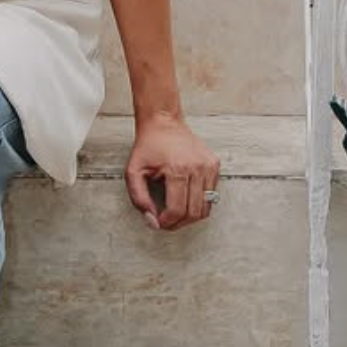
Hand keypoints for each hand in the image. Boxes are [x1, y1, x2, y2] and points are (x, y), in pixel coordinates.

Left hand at [125, 114, 220, 231]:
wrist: (163, 123)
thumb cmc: (148, 145)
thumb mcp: (133, 171)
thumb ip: (138, 198)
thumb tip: (152, 220)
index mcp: (177, 169)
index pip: (177, 209)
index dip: (167, 222)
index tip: (159, 222)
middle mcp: (196, 168)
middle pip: (193, 212)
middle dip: (179, 223)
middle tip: (167, 222)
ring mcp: (208, 166)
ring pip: (206, 207)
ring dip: (190, 217)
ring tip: (176, 214)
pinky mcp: (214, 165)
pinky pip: (211, 194)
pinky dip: (200, 202)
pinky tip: (186, 199)